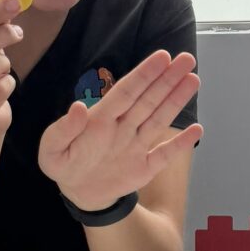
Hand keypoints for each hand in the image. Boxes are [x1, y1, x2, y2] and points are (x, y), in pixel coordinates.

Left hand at [38, 50, 202, 209]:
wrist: (78, 193)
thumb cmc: (64, 163)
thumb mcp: (52, 151)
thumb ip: (64, 130)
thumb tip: (78, 107)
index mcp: (101, 120)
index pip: (127, 92)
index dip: (144, 74)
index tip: (162, 57)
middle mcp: (124, 127)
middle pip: (148, 99)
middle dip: (167, 79)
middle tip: (187, 59)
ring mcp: (137, 146)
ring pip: (159, 119)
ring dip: (176, 100)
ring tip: (193, 79)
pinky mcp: (146, 167)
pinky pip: (165, 154)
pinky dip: (180, 144)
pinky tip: (197, 130)